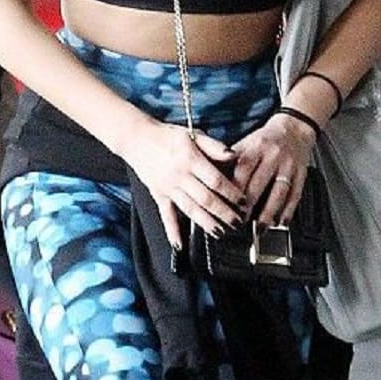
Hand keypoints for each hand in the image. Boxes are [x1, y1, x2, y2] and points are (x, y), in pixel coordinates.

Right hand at [125, 119, 245, 250]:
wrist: (137, 139)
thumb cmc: (168, 136)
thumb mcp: (194, 134)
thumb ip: (214, 146)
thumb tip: (234, 156)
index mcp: (190, 159)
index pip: (215, 180)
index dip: (231, 192)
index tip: (243, 201)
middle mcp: (179, 175)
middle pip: (205, 199)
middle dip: (223, 213)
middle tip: (237, 223)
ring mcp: (168, 188)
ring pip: (190, 209)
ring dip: (206, 223)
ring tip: (220, 233)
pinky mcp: (158, 195)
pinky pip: (166, 216)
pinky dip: (172, 232)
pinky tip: (180, 245)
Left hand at [230, 112, 316, 225]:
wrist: (294, 128)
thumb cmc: (264, 141)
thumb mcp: (245, 144)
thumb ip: (230, 162)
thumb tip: (215, 185)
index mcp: (255, 147)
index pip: (242, 170)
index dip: (233, 190)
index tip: (226, 207)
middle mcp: (273, 155)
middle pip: (259, 183)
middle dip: (248, 206)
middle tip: (239, 222)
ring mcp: (289, 165)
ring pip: (278, 192)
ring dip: (269, 213)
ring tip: (260, 228)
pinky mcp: (301, 174)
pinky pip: (295, 195)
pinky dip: (288, 211)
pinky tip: (281, 222)